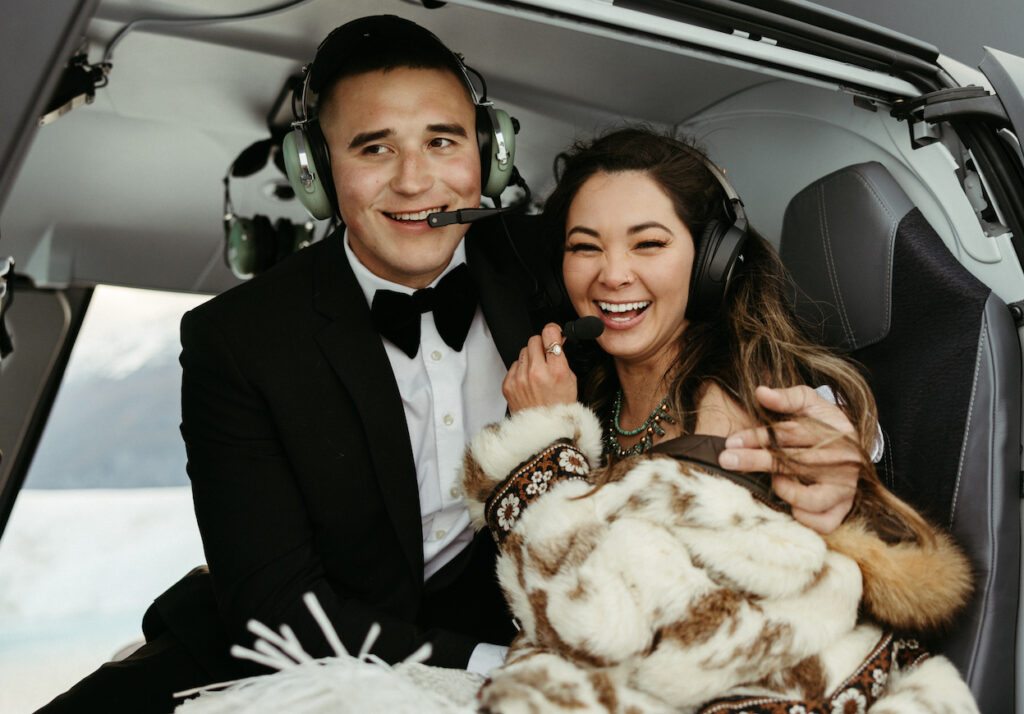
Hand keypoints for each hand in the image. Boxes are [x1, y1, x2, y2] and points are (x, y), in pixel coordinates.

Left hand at [503, 323, 577, 413]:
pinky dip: (521, 370)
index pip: (550, 334)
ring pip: (524, 351)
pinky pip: (514, 365)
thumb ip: (562, 358)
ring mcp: (520, 379)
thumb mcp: (571, 380)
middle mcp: (536, 373)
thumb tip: (556, 340)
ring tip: (537, 374)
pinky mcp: (509, 385)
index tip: (553, 333)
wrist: (544, 432)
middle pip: (534, 339)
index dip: (552, 331)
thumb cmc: (560, 408)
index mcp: (556, 371)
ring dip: (531, 358)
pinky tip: (528, 382)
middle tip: (546, 355)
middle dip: (541, 345)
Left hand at [718, 385, 861, 533]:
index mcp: (831, 433)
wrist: (853, 444)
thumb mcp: (810, 402)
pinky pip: (824, 522)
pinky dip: (804, 518)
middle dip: (754, 461)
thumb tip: (761, 392)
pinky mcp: (843, 507)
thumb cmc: (824, 423)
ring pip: (810, 499)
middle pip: (792, 463)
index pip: (789, 435)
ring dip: (784, 491)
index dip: (757, 438)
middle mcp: (840, 462)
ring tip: (771, 482)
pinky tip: (789, 506)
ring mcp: (843, 488)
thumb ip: (787, 397)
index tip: (731, 442)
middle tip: (725, 460)